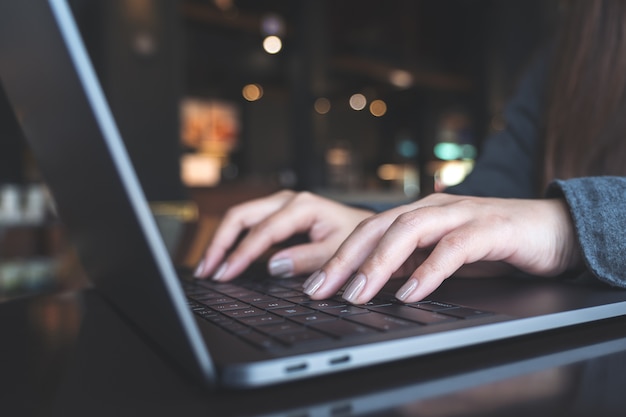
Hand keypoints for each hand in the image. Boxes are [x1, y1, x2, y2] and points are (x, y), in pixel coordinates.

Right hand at [194, 190, 373, 280]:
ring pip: (240, 218)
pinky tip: (224, 259)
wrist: (368, 228)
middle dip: (220, 244)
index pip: (262, 231)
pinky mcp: (278, 214)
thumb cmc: (357, 238)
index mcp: (302, 206)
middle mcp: (288, 200)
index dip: (240, 254)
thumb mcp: (338, 251)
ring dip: (222, 241)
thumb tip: (273, 266)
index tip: (223, 274)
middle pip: (241, 216)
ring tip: (207, 268)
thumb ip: (307, 259)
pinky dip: (233, 240)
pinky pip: (248, 224)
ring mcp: (281, 205)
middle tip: (205, 271)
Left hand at [302, 193, 582, 303]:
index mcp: (418, 214)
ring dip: (379, 263)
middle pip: (379, 227)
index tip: (313, 286)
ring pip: (410, 230)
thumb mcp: (441, 254)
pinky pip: (454, 247)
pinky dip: (430, 269)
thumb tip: (368, 285)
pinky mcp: (490, 228)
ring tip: (357, 292)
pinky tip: (412, 291)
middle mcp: (433, 209)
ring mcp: (461, 214)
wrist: (553, 228)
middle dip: (345, 259)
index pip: (367, 231)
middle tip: (320, 290)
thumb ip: (409, 263)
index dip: (337, 257)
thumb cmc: (493, 243)